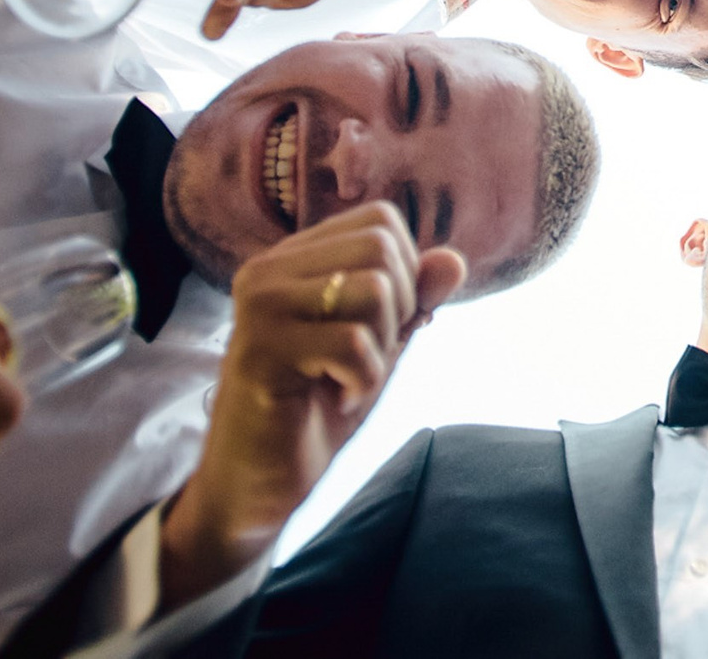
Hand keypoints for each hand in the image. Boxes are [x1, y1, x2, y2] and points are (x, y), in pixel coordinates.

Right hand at [157, 204, 463, 611]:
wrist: (254, 486)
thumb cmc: (315, 412)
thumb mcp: (379, 347)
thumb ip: (414, 300)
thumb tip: (454, 259)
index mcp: (293, 259)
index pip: (380, 221)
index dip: (404, 275)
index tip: (374, 329)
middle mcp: (269, 269)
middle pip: (381, 249)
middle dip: (396, 311)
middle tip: (360, 359)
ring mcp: (261, 306)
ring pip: (373, 290)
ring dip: (379, 349)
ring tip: (344, 379)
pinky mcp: (261, 350)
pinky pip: (353, 343)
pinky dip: (363, 381)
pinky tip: (333, 400)